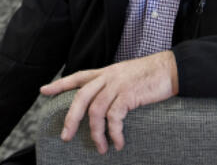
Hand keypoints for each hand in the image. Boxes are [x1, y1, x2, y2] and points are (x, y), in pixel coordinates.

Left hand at [39, 51, 178, 153]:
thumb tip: (105, 102)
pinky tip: (118, 143)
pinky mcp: (129, 94)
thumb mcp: (127, 75)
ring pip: (95, 111)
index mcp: (106, 72)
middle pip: (80, 97)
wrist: (172, 69)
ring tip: (101, 148)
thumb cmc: (152, 75)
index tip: (43, 91)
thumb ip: (113, 85)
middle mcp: (108, 77)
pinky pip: (114, 118)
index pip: (78, 77)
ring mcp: (118, 85)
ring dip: (96, 133)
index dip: (60, 84)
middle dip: (70, 118)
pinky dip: (114, 133)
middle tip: (65, 137)